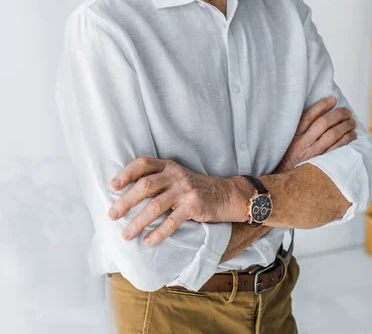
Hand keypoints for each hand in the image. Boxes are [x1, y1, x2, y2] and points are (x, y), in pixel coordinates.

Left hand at [108, 157, 241, 245]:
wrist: (225, 195)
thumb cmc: (194, 188)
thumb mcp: (176, 177)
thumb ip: (157, 180)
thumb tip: (126, 196)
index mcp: (168, 166)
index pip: (143, 164)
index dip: (127, 173)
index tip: (112, 186)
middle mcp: (175, 175)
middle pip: (146, 186)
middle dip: (126, 201)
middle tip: (112, 215)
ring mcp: (185, 190)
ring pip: (156, 206)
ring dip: (138, 222)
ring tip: (126, 235)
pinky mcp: (194, 206)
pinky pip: (173, 221)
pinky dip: (159, 233)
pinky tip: (148, 242)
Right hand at [274, 96, 356, 173]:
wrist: (285, 186)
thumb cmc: (286, 162)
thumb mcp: (285, 144)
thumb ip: (297, 131)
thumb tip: (315, 116)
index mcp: (293, 136)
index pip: (308, 116)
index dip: (322, 106)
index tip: (332, 100)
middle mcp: (303, 144)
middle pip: (323, 124)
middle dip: (337, 115)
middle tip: (346, 112)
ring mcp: (313, 155)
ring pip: (333, 136)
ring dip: (345, 126)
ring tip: (351, 122)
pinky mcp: (322, 165)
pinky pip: (337, 150)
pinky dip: (346, 141)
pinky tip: (352, 136)